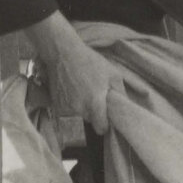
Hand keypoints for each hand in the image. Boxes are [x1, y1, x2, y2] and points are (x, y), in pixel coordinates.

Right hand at [25, 12, 129, 136]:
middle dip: (94, 115)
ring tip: (84, 94)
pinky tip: (74, 93)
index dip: (106, 124)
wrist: (63, 53)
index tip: (106, 117)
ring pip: (78, 118)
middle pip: (90, 122)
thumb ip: (121, 94)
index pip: (101, 129)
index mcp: (95, 103)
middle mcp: (79, 109)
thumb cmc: (90, 62)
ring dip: (83, 111)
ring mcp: (66, 108)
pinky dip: (72, 106)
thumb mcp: (113, 74)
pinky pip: (68, 112)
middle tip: (96, 100)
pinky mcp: (56, 105)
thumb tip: (125, 108)